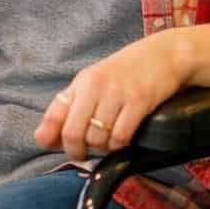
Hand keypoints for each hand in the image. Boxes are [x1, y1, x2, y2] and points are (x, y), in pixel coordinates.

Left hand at [34, 34, 189, 159]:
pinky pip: (121, 137)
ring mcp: (117, 93)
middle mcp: (95, 86)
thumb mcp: (96, 82)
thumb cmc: (128, 72)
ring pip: (97, 138)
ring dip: (102, 149)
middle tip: (86, 154)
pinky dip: (120, 147)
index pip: (54, 114)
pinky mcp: (139, 101)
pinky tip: (124, 141)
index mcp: (82, 82)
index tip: (59, 146)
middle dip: (77, 152)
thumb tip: (43, 138)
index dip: (50, 138)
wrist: (166, 54)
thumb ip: (70, 108)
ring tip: (109, 142)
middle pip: (72, 133)